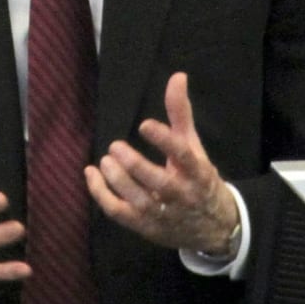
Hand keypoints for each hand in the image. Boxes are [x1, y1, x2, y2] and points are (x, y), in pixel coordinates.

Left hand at [85, 72, 237, 253]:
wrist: (213, 227)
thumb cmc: (198, 178)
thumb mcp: (193, 146)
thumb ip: (180, 112)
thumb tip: (177, 76)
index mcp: (198, 172)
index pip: (184, 156)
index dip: (164, 140)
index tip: (144, 124)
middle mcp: (182, 196)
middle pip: (159, 184)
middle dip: (135, 166)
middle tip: (115, 146)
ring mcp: (164, 215)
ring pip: (138, 201)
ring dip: (117, 181)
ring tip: (104, 161)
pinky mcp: (146, 227)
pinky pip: (120, 214)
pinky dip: (101, 195)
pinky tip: (91, 175)